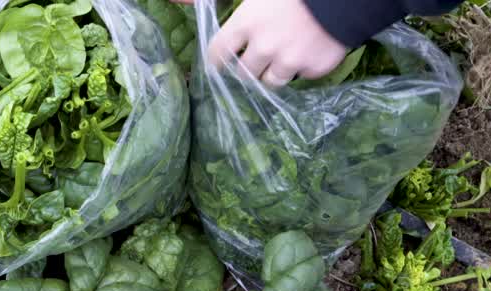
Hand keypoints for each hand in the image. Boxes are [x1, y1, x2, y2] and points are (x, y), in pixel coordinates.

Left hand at [178, 0, 349, 85]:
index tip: (218, 66)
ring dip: (272, 73)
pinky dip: (301, 68)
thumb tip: (175, 1)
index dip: (216, 61)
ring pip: (270, 82)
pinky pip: (301, 78)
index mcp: (247, 23)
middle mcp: (265, 47)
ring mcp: (291, 61)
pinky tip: (307, 51)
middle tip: (255, 59)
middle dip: (247, 68)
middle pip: (244, 74)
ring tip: (280, 59)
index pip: (218, 54)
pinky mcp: (315, 69)